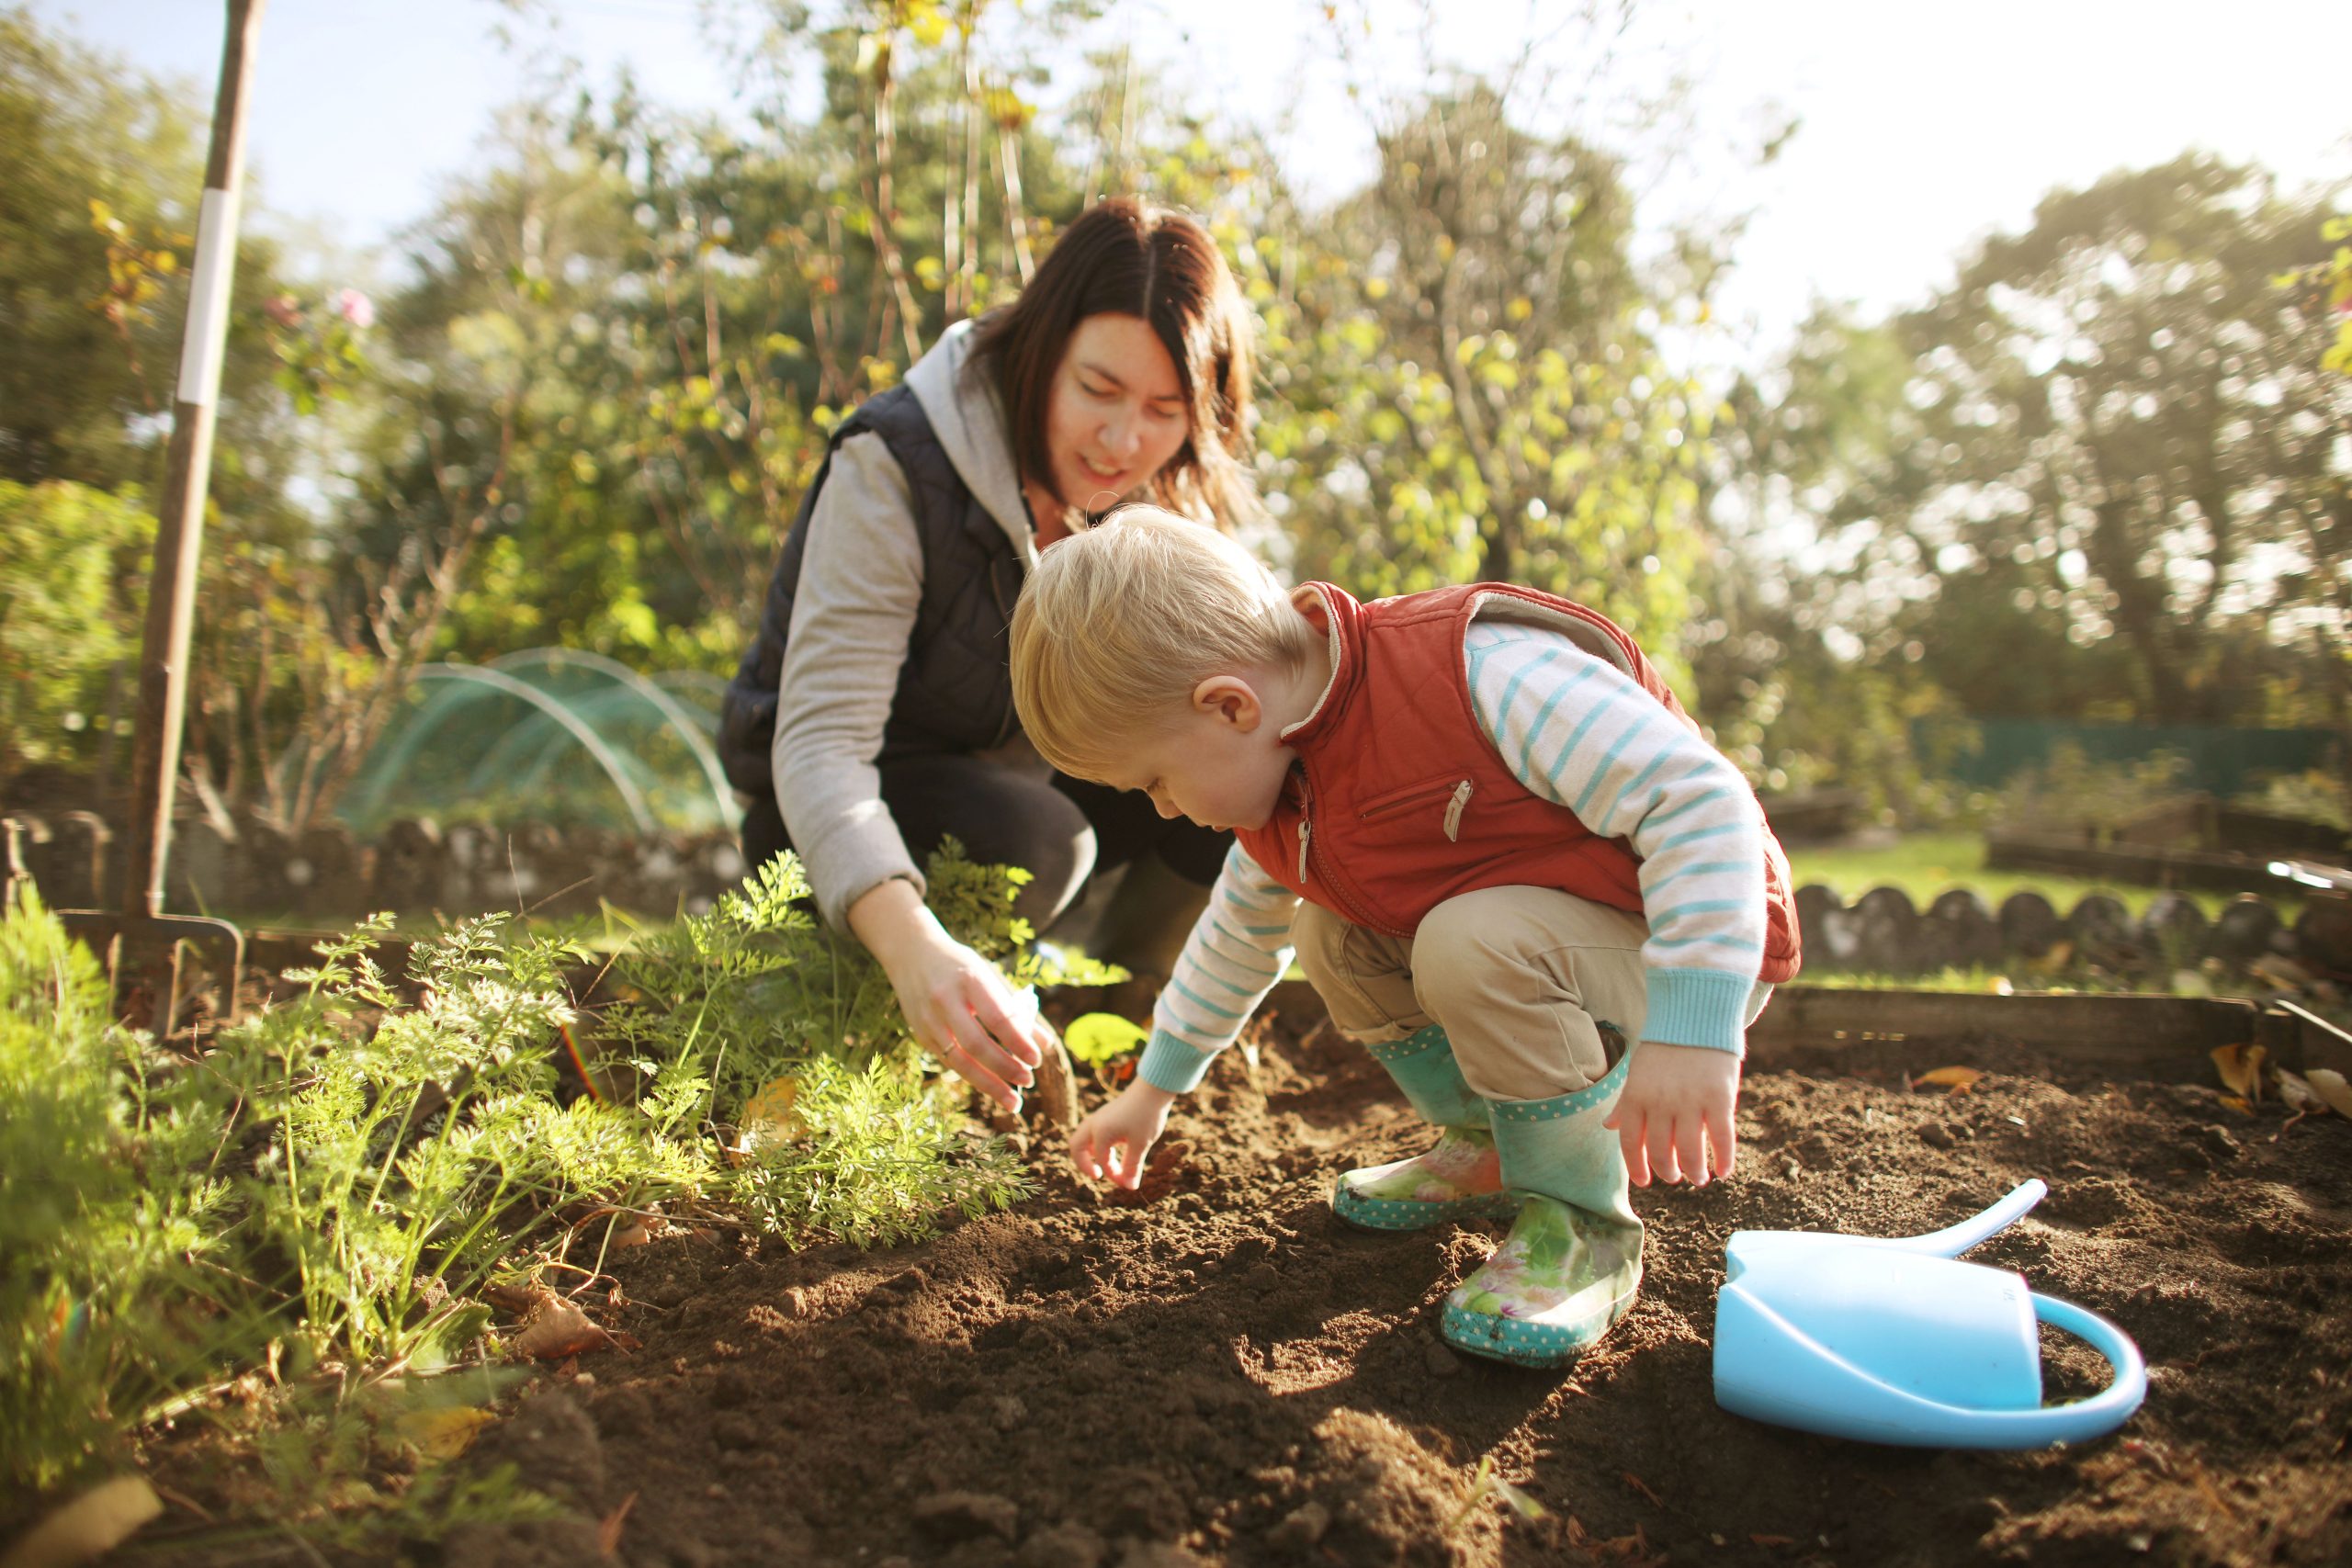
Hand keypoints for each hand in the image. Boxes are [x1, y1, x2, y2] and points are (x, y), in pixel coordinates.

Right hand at [851, 880, 1044, 1113]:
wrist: (911, 952)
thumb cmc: (961, 966)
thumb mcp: (989, 974)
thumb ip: (1015, 1007)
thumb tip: (1044, 1044)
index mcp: (970, 979)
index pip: (998, 1017)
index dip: (1019, 1042)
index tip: (1037, 1060)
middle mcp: (945, 999)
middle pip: (977, 1044)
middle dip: (1005, 1068)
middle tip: (1028, 1082)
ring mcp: (929, 1018)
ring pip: (960, 1060)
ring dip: (989, 1084)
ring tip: (1013, 1101)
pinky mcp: (920, 1033)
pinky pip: (949, 1061)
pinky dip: (972, 1075)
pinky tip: (990, 1085)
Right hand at [1070, 1081, 1175, 1189]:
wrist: (1153, 1089)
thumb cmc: (1147, 1115)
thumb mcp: (1140, 1144)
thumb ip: (1132, 1166)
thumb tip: (1130, 1187)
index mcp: (1100, 1132)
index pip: (1102, 1161)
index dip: (1115, 1176)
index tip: (1129, 1183)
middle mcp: (1094, 1124)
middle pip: (1076, 1147)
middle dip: (1083, 1164)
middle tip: (1097, 1175)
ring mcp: (1098, 1118)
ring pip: (1082, 1139)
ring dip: (1089, 1154)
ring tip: (1105, 1164)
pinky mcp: (1105, 1116)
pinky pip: (1091, 1133)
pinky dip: (1096, 1146)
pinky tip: (1113, 1151)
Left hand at [1603, 1042, 1741, 1186]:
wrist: (1696, 1017)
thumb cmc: (1665, 1049)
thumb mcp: (1638, 1072)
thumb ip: (1626, 1102)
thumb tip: (1608, 1126)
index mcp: (1636, 1096)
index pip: (1630, 1142)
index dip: (1637, 1166)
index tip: (1645, 1182)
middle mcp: (1660, 1102)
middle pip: (1661, 1152)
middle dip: (1667, 1172)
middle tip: (1675, 1177)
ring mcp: (1690, 1101)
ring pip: (1690, 1152)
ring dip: (1694, 1172)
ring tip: (1699, 1178)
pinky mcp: (1719, 1098)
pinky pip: (1721, 1139)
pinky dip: (1724, 1160)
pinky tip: (1723, 1172)